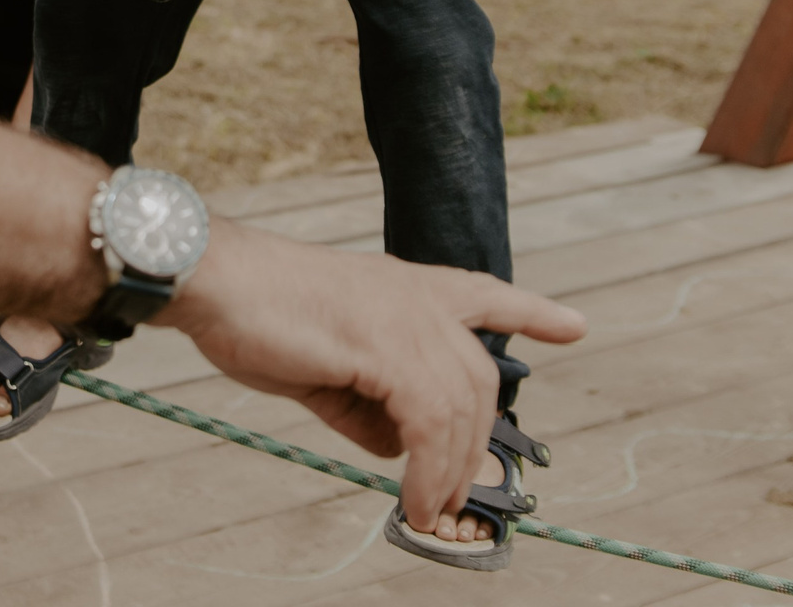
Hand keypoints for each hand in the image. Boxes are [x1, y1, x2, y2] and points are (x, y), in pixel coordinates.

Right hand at [160, 224, 584, 538]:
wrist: (217, 282)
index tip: (574, 326)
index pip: (484, 293)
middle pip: (478, 380)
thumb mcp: (326, 367)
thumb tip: (397, 447)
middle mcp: (418, 298)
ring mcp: (407, 319)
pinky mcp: (387, 347)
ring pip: (458, 408)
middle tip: (448, 498)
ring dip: (447, 471)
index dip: (531, 311)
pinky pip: (428, 423)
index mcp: (406, 289)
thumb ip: (368, 402)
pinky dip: (426, 470)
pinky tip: (411, 498)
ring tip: (427, 510)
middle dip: (473, 446)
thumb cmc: (260, 317)